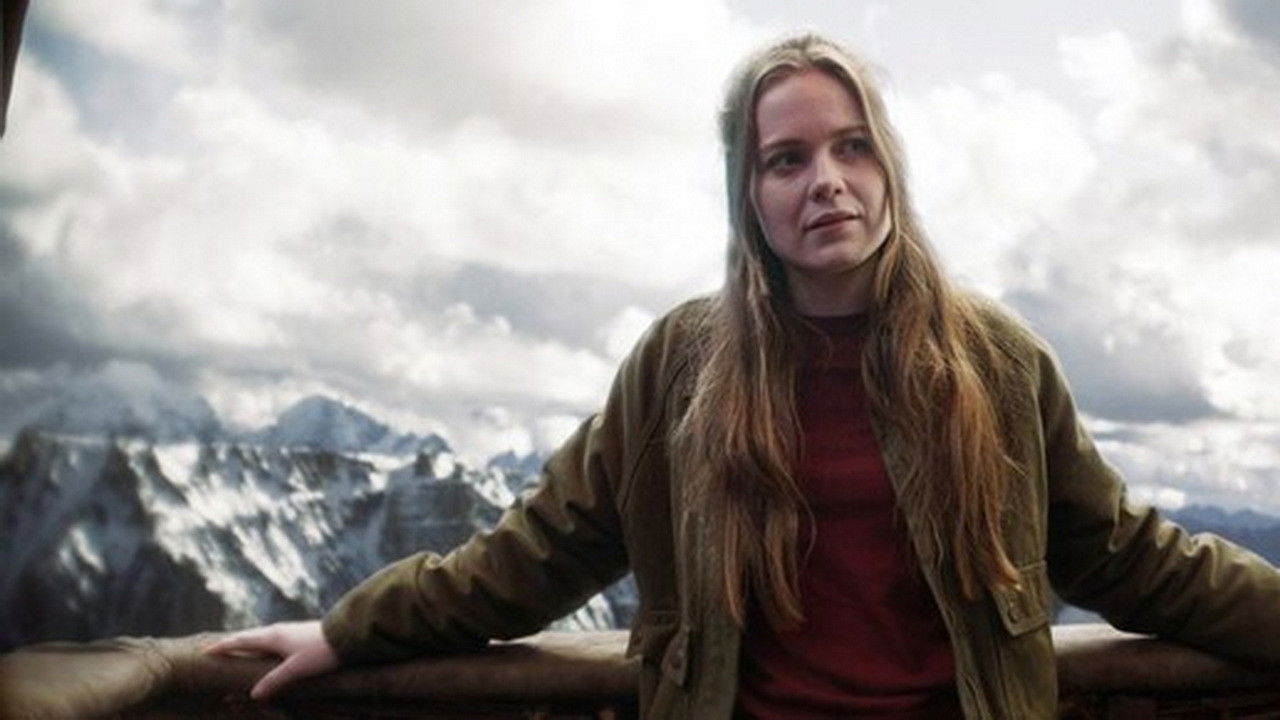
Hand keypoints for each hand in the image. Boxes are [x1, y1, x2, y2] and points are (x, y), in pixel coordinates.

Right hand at [203, 620, 340, 699]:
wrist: (347, 635)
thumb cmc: (321, 652)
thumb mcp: (296, 669)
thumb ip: (274, 681)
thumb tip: (252, 695)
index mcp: (272, 637)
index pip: (241, 641)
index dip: (222, 647)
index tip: (205, 651)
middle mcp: (277, 630)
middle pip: (247, 636)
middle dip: (230, 643)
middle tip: (214, 649)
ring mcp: (287, 631)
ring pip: (259, 637)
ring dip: (244, 643)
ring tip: (234, 650)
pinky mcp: (297, 634)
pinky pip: (269, 639)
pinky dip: (258, 644)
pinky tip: (263, 650)